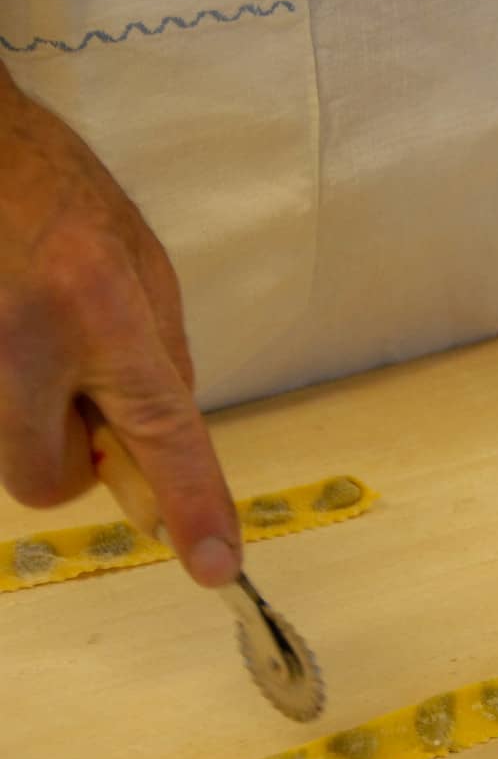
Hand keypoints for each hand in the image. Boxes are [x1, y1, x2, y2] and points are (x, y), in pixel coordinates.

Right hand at [0, 65, 238, 585]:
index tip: (214, 566)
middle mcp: (23, 343)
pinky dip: (11, 392)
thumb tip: (162, 446)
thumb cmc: (57, 192)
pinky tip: (12, 323)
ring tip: (37, 336)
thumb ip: (158, 364)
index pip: (160, 432)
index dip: (191, 504)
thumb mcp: (143, 270)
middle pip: (46, 480)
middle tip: (78, 396)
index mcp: (99, 311)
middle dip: (70, 459)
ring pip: (9, 451)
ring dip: (33, 420)